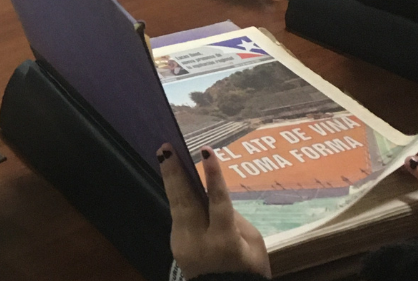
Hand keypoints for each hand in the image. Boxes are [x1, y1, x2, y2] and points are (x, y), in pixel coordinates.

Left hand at [160, 144, 270, 278]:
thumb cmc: (248, 270)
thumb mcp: (254, 244)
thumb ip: (235, 219)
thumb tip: (215, 195)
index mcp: (224, 240)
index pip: (218, 202)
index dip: (213, 176)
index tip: (206, 153)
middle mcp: (199, 239)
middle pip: (186, 201)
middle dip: (175, 172)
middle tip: (167, 147)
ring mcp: (183, 242)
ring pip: (176, 204)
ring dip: (169, 178)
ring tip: (163, 154)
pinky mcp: (175, 243)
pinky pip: (177, 214)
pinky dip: (176, 194)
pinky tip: (173, 177)